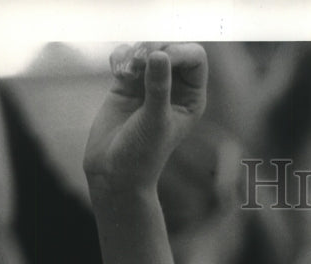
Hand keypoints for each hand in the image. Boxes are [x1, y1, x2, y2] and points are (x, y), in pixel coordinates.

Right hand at [84, 42, 207, 195]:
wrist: (115, 171)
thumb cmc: (142, 154)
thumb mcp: (155, 121)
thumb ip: (158, 87)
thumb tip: (158, 54)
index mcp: (192, 98)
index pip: (195, 57)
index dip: (178, 50)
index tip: (158, 59)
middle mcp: (175, 88)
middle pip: (170, 45)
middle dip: (153, 47)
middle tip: (136, 63)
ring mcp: (150, 83)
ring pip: (146, 46)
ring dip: (134, 52)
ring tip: (125, 73)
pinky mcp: (127, 83)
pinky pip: (126, 55)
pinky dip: (120, 58)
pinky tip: (117, 74)